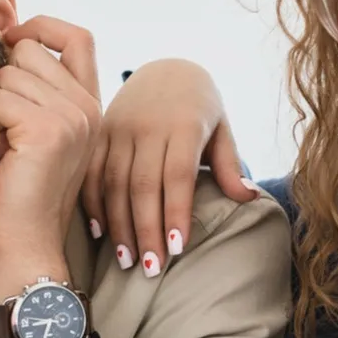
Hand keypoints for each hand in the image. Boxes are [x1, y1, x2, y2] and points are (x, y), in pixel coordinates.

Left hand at [0, 16, 101, 277]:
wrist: (28, 239)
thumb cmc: (22, 185)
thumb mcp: (36, 125)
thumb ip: (35, 84)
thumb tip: (5, 27)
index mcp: (92, 102)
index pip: (77, 36)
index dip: (41, 27)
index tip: (13, 40)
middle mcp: (89, 106)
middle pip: (30, 50)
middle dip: (7, 84)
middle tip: (12, 128)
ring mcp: (72, 117)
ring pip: (9, 76)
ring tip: (9, 146)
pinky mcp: (48, 131)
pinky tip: (5, 156)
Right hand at [81, 60, 254, 274]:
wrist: (165, 68)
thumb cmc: (200, 106)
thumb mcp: (222, 128)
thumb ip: (230, 164)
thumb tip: (248, 198)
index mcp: (182, 124)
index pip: (177, 176)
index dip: (176, 213)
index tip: (177, 250)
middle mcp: (147, 125)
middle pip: (143, 186)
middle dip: (146, 230)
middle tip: (151, 269)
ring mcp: (119, 127)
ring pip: (113, 182)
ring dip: (119, 224)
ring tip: (127, 261)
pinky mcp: (98, 130)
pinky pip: (90, 171)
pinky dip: (93, 203)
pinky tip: (100, 233)